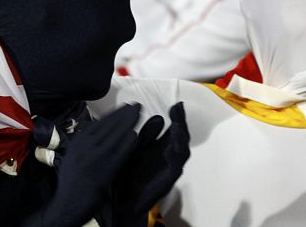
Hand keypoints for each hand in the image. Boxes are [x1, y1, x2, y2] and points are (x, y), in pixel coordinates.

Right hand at [31, 103, 141, 226]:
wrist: (68, 203)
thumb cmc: (72, 180)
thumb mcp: (73, 154)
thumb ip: (85, 140)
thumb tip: (96, 125)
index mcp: (78, 142)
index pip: (99, 123)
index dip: (114, 113)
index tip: (125, 106)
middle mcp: (86, 147)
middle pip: (109, 126)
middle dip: (124, 114)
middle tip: (136, 105)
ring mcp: (96, 158)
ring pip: (115, 135)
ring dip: (128, 122)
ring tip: (139, 113)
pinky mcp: (105, 170)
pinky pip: (119, 153)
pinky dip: (127, 143)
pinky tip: (135, 135)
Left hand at [113, 102, 190, 224]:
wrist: (122, 201)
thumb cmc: (129, 173)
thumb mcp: (136, 149)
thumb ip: (147, 135)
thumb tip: (158, 117)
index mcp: (163, 146)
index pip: (175, 128)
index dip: (177, 116)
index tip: (177, 105)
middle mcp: (170, 156)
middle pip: (182, 137)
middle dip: (182, 123)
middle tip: (178, 112)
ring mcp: (170, 169)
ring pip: (183, 152)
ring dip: (181, 139)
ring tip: (177, 126)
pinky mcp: (166, 182)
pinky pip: (174, 170)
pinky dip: (173, 160)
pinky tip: (168, 150)